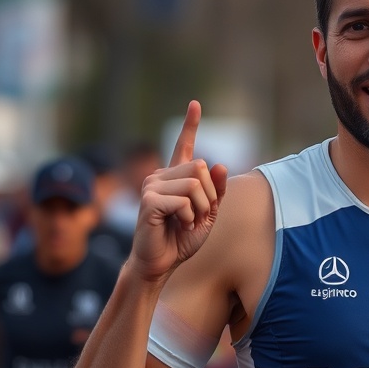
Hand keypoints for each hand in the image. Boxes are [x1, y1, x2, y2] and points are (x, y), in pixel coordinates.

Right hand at [128, 101, 228, 282]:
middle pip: (201, 168)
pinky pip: (184, 200)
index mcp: (175, 177)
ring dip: (200, 208)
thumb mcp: (207, 214)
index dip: (190, 125)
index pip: (184, 146)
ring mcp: (152, 185)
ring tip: (188, 222)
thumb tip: (219, 164)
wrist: (160, 263)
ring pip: (195, 184)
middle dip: (209, 196)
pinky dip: (189, 216)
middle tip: (197, 216)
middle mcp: (161, 175)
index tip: (195, 104)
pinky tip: (178, 225)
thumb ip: (216, 191)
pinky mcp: (149, 200)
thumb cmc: (181, 239)